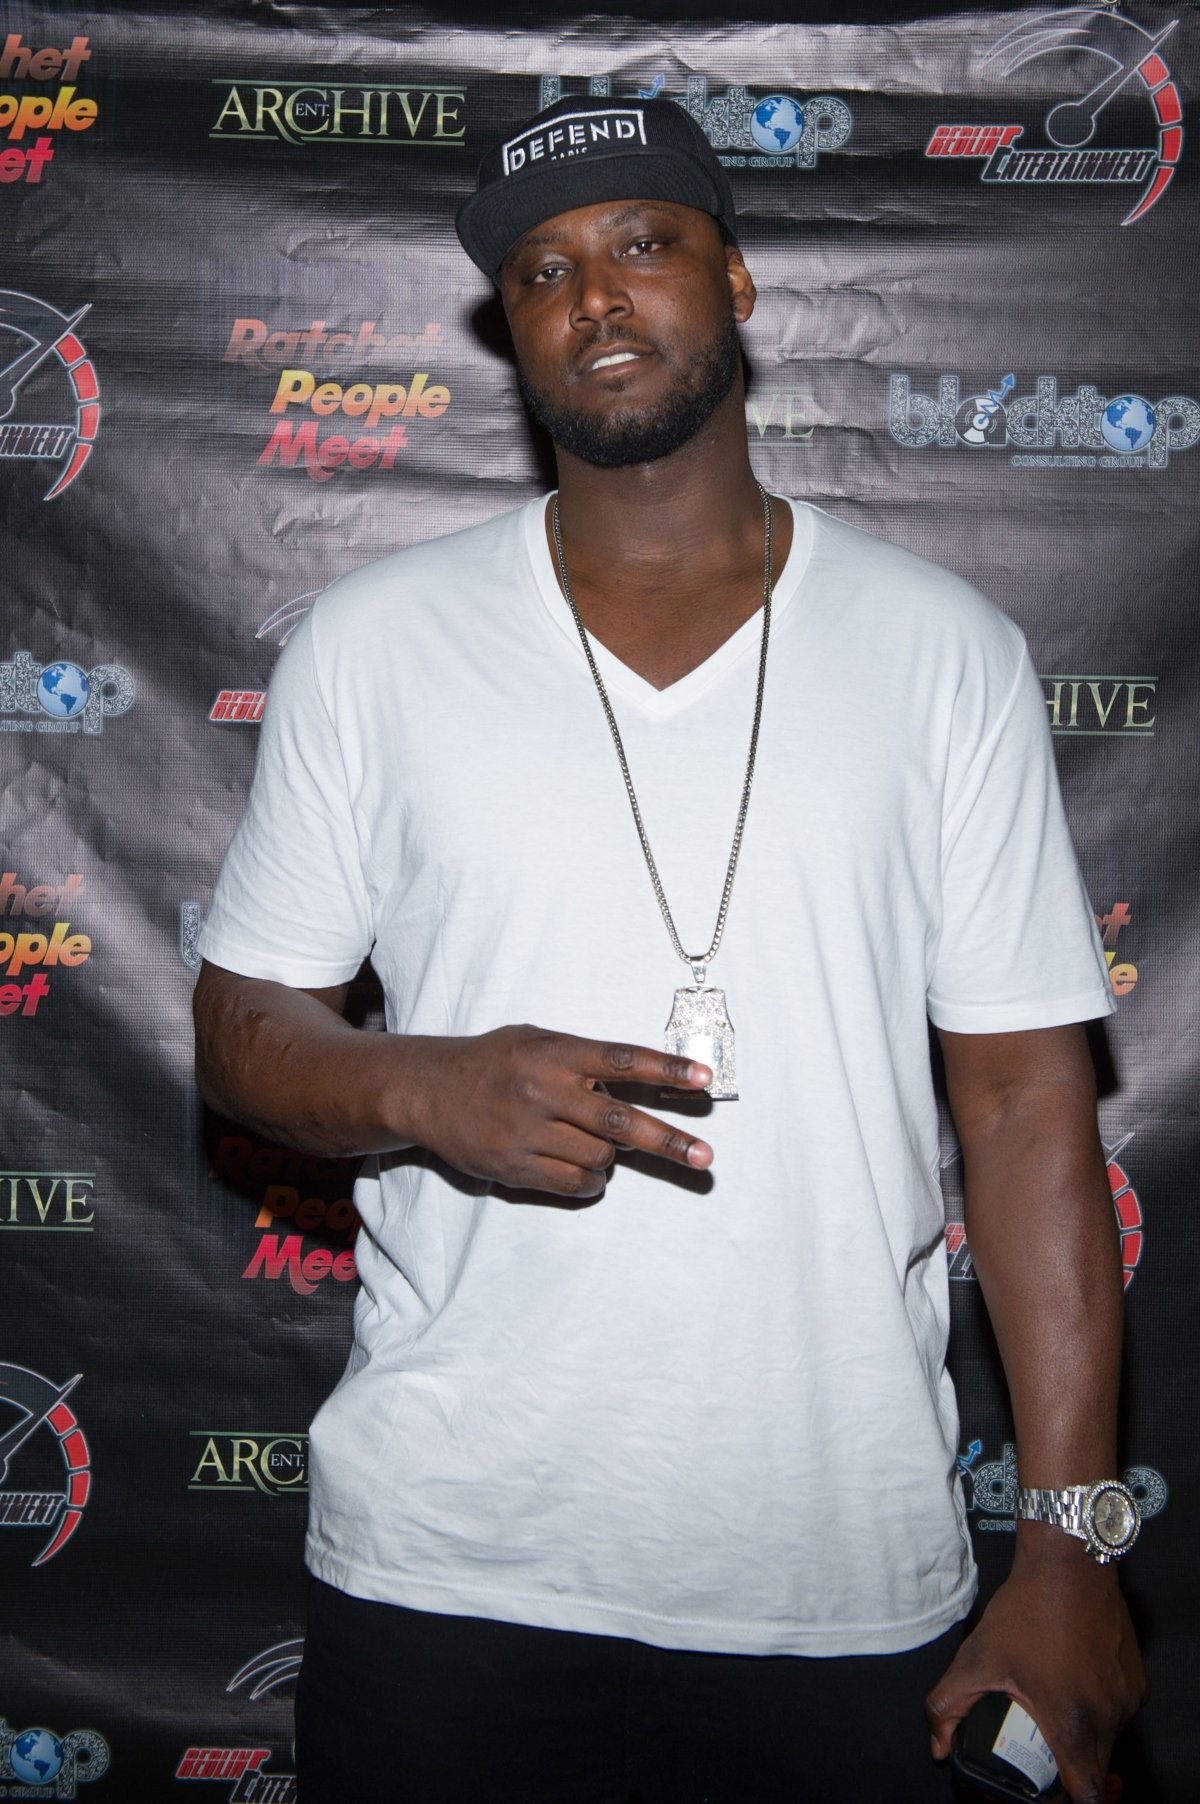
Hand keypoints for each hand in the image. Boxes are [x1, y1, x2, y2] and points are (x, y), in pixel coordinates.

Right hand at [405, 1024, 713, 1198]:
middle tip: (705, 1158)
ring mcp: (527, 1133)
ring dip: (610, 1157)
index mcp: (553, 1053)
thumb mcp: (536, 1041)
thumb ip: (581, 1061)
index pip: (621, 1060)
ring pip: (600, 1159)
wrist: (427, 1090)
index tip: (704, 1080)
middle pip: (619, 1123)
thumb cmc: (493, 1061)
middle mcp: (541, 1091)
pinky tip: (582, 1169)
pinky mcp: (515, 1167)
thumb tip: (638, 1089)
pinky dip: (590, 1181)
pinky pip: (574, 1185)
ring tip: (591, 1142)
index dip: (666, 1071)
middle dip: (668, 1142)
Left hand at [925, 1549, 1146, 1803]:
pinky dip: (1097, 1707)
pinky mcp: (1137, 1680)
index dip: (1063, 1798)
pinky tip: (1071, 1681)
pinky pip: (1118, 1711)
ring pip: (1108, 1738)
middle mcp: (1109, 1717)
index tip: (1044, 1785)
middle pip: (1094, 1768)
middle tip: (1037, 1743)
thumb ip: (947, 1707)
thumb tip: (939, 1747)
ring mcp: (1127, 1698)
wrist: (1069, 1563)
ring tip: (1052, 1703)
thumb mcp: (977, 1658)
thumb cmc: (1027, 1609)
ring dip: (1083, 1733)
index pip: (1085, 1793)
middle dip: (1067, 1765)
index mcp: (1074, 1723)